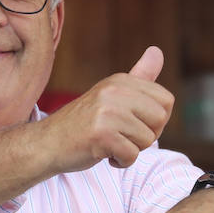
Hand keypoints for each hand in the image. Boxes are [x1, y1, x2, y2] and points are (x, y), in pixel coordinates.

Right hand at [40, 46, 172, 173]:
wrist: (47, 143)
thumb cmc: (83, 123)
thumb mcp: (112, 95)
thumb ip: (138, 77)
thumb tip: (157, 50)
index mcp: (121, 81)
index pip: (166, 101)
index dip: (155, 120)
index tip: (133, 124)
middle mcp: (115, 91)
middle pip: (160, 120)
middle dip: (146, 136)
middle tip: (122, 136)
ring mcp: (107, 112)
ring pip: (147, 141)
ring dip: (130, 150)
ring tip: (108, 143)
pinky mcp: (101, 134)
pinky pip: (131, 156)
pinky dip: (120, 162)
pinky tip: (103, 153)